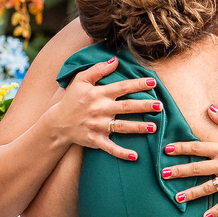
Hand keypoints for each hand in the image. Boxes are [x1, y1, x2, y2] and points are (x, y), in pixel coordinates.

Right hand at [45, 57, 160, 161]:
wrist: (57, 123)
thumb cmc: (72, 99)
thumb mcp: (80, 80)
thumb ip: (98, 69)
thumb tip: (115, 60)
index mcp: (98, 94)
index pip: (122, 87)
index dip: (138, 84)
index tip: (154, 83)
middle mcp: (100, 110)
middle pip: (126, 107)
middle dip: (144, 106)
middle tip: (160, 106)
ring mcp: (98, 126)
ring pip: (122, 127)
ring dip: (138, 128)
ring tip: (154, 127)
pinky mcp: (96, 140)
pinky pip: (110, 148)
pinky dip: (122, 153)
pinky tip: (135, 156)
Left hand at [161, 107, 217, 216]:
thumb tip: (208, 108)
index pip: (197, 148)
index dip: (181, 148)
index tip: (166, 150)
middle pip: (197, 169)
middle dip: (179, 171)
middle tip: (163, 175)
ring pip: (208, 188)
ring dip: (191, 193)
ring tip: (177, 198)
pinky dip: (216, 211)